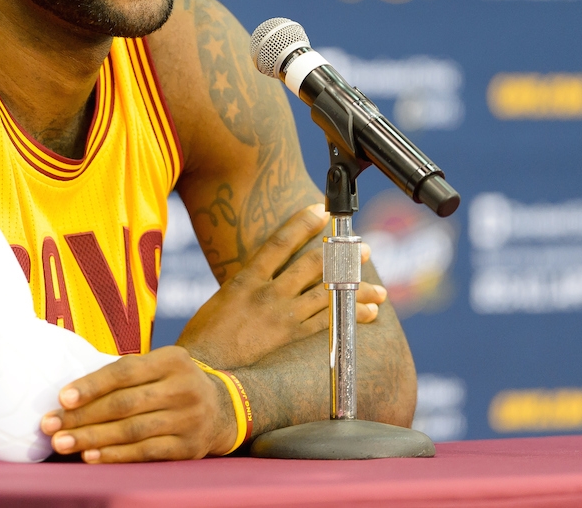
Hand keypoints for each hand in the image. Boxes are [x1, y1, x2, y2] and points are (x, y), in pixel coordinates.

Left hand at [40, 345, 233, 462]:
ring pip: (132, 431)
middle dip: (82, 416)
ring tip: (62, 443)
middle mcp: (184, 387)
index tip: (62, 398)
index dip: (91, 385)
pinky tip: (91, 456)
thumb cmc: (172, 385)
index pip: (125, 371)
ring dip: (92, 438)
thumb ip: (125, 374)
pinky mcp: (189, 447)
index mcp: (173, 359)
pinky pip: (145, 452)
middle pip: (124, 404)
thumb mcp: (159, 367)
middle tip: (49, 425)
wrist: (223, 408)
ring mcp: (189, 419)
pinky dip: (115, 455)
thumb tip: (70, 394)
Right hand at [176, 203, 386, 369]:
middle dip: (341, 253)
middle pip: (312, 264)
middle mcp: (268, 293)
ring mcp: (282, 315)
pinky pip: (329, 322)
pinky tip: (368, 312)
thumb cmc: (205, 337)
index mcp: (246, 278)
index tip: (322, 211)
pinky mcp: (291, 337)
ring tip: (378, 286)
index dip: (303, 223)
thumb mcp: (222, 300)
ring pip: (327, 293)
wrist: (203, 370)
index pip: (279, 242)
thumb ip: (248, 285)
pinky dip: (351, 315)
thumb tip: (269, 276)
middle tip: (362, 247)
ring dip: (356, 286)